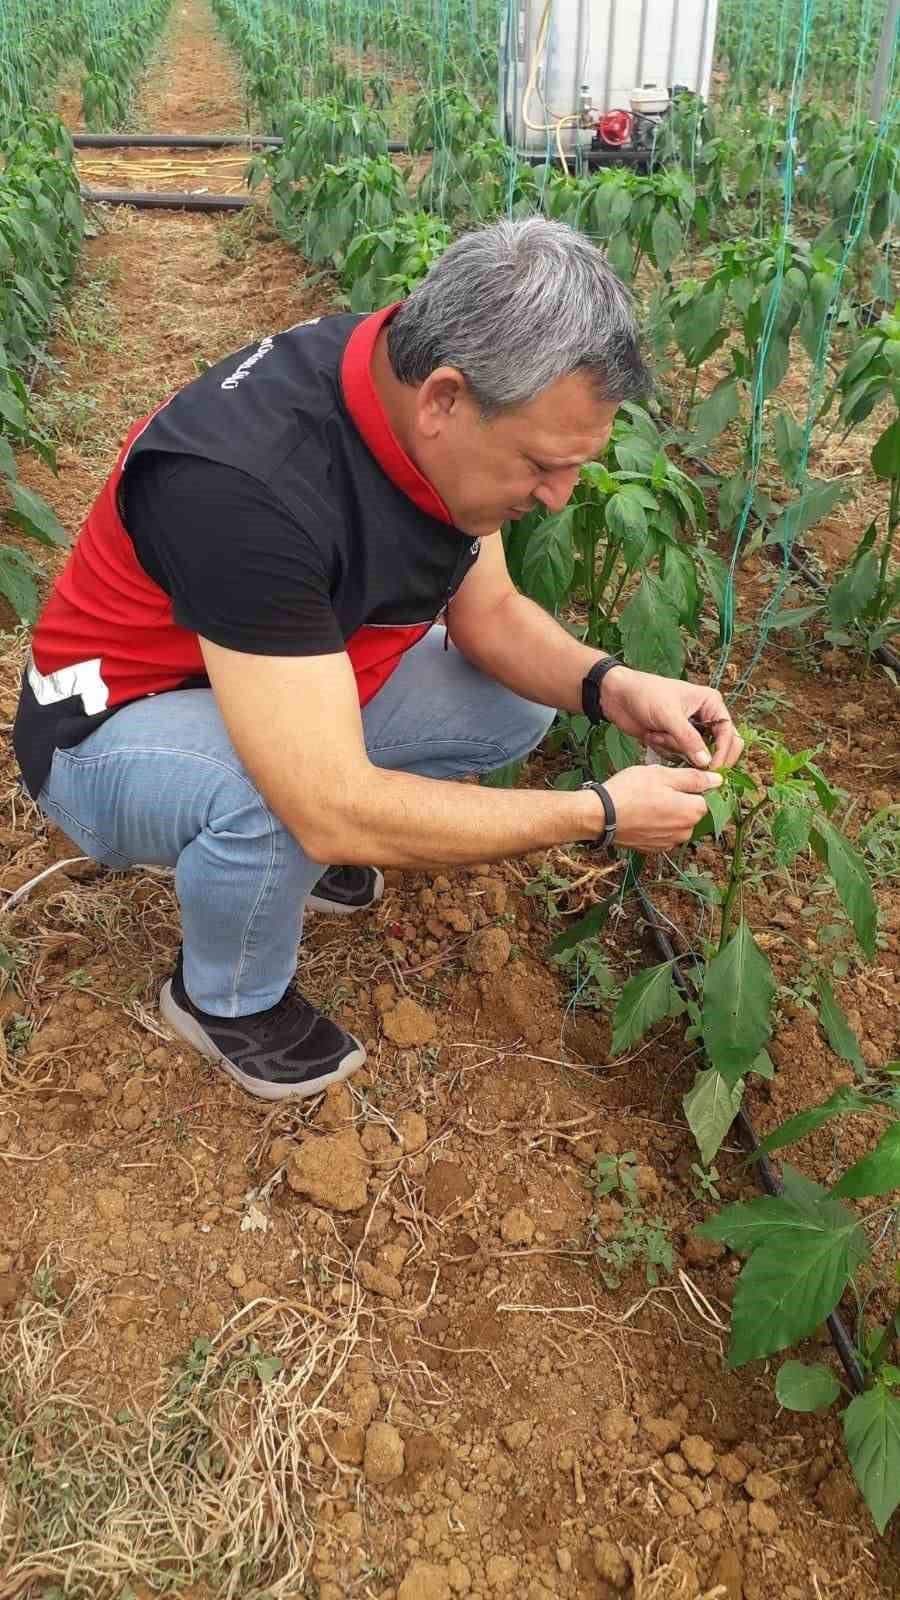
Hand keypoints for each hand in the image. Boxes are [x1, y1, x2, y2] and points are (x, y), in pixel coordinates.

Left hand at [602, 667, 743, 768]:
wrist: (618, 696)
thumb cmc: (645, 694)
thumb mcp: (668, 715)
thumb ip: (688, 739)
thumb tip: (707, 763)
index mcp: (711, 704)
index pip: (728, 733)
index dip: (722, 753)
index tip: (711, 769)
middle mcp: (705, 717)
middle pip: (719, 747)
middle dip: (700, 754)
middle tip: (689, 763)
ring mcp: (690, 730)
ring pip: (696, 754)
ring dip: (674, 748)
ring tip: (656, 734)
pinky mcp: (675, 740)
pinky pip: (679, 756)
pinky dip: (665, 750)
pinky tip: (651, 736)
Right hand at [604, 764, 722, 850]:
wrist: (600, 816)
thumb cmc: (630, 791)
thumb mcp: (662, 775)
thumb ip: (694, 778)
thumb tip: (718, 780)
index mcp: (691, 812)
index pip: (706, 798)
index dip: (692, 787)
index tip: (674, 781)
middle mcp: (685, 832)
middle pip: (692, 812)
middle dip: (680, 801)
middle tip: (656, 789)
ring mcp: (669, 843)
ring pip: (677, 824)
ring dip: (668, 814)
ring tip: (646, 802)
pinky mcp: (654, 849)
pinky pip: (664, 834)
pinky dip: (657, 826)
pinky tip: (641, 815)